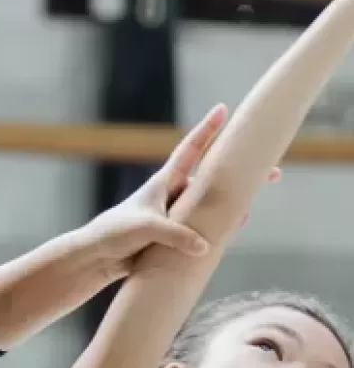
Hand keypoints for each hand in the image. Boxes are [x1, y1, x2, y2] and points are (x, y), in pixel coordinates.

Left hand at [77, 104, 279, 280]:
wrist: (97, 258)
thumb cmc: (115, 233)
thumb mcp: (146, 229)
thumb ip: (175, 235)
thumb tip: (205, 246)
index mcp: (164, 182)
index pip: (190, 150)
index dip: (208, 130)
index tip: (224, 109)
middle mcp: (172, 196)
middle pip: (211, 179)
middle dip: (237, 172)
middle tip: (269, 170)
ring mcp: (174, 216)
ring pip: (208, 206)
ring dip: (230, 204)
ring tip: (252, 204)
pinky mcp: (173, 238)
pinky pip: (201, 230)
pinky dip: (218, 230)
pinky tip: (233, 230)